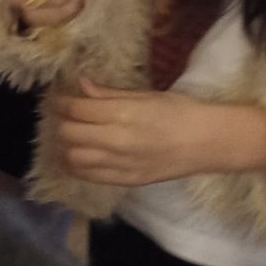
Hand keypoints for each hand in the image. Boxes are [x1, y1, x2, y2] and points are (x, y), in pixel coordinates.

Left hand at [48, 81, 265, 187]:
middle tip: (64, 117)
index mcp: (123, 113)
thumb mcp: (146, 95)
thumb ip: (110, 94)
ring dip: (66, 146)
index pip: (77, 109)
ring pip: (74, 158)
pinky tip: (78, 156)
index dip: (62, 103)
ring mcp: (120, 164)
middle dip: (61, 123)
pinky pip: (89, 176)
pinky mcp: (126, 180)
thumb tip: (82, 85)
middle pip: (69, 133)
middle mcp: (117, 140)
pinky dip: (77, 165)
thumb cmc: (180, 111)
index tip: (59, 99)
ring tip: (69, 137)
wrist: (206, 143)